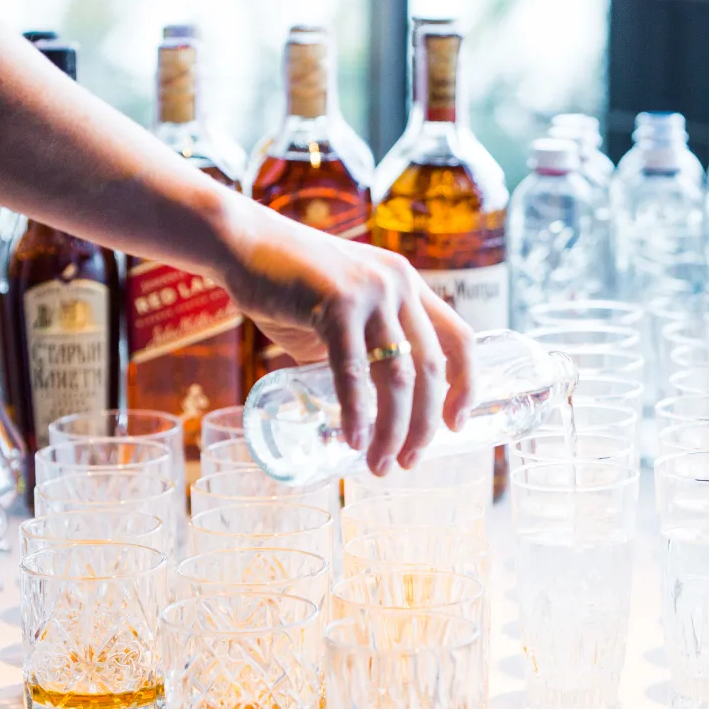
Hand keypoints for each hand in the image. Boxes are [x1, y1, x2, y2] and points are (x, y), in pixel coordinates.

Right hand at [212, 199, 475, 475]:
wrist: (241, 243)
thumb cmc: (289, 285)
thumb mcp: (342, 314)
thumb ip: (361, 351)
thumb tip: (367, 408)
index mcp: (409, 287)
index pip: (460, 339)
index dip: (466, 386)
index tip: (457, 425)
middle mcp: (399, 285)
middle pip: (432, 368)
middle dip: (424, 425)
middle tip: (408, 462)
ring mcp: (371, 291)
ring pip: (398, 375)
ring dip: (393, 429)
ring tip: (380, 465)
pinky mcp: (336, 302)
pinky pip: (355, 369)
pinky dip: (357, 411)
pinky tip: (354, 440)